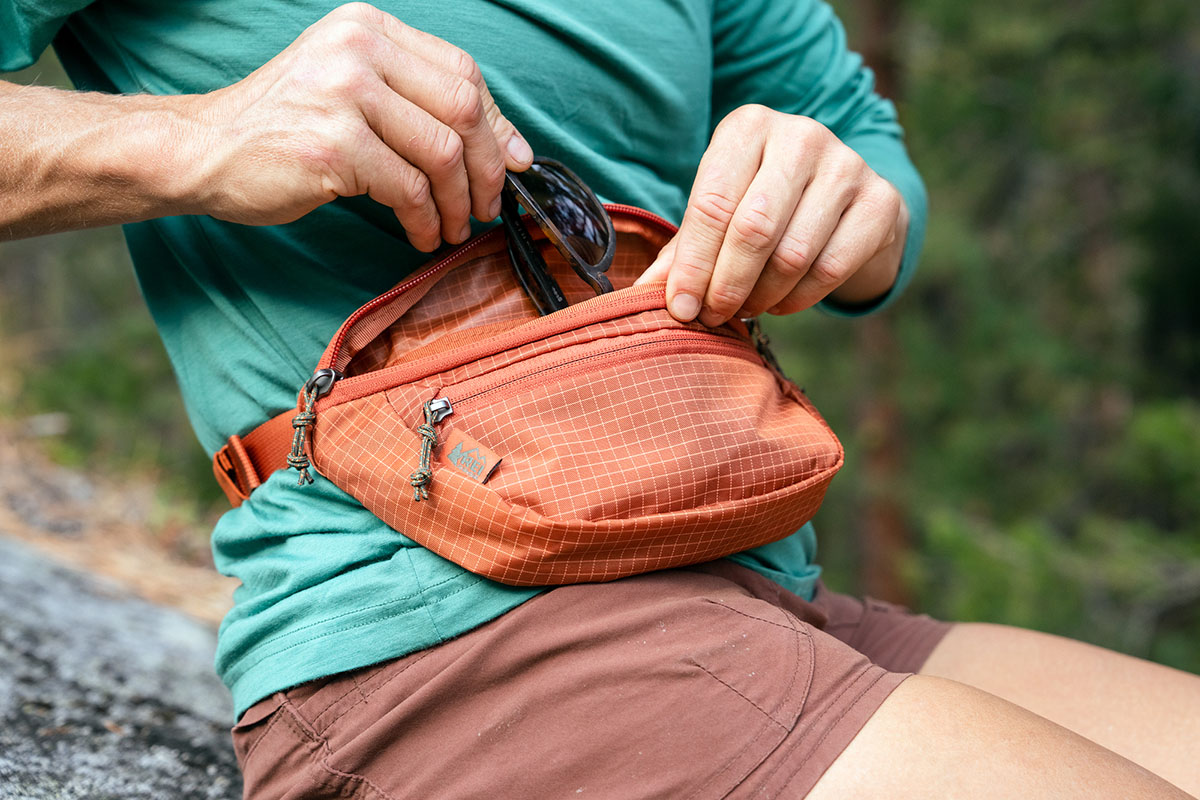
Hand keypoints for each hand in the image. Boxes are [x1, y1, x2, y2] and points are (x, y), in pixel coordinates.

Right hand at [186, 2, 532, 249]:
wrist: (205, 149)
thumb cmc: (285, 126)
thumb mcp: (351, 91)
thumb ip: (419, 104)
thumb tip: (510, 147)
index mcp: (368, 29)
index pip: (462, 71)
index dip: (497, 124)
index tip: (511, 163)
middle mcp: (359, 50)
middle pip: (463, 110)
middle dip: (487, 168)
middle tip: (486, 206)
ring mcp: (345, 95)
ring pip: (441, 154)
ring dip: (457, 202)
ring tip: (452, 227)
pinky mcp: (334, 145)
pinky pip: (408, 189)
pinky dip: (425, 219)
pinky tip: (420, 233)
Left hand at [635, 105, 908, 324]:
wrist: (845, 197)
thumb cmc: (764, 202)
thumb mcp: (721, 211)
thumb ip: (683, 249)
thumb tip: (644, 294)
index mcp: (747, 127)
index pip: (712, 204)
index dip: (693, 265)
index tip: (680, 309)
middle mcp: (800, 136)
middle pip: (753, 229)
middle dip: (726, 285)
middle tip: (712, 318)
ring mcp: (847, 165)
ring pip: (792, 254)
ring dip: (761, 296)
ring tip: (744, 310)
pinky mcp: (880, 202)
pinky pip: (829, 268)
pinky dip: (797, 298)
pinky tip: (780, 303)